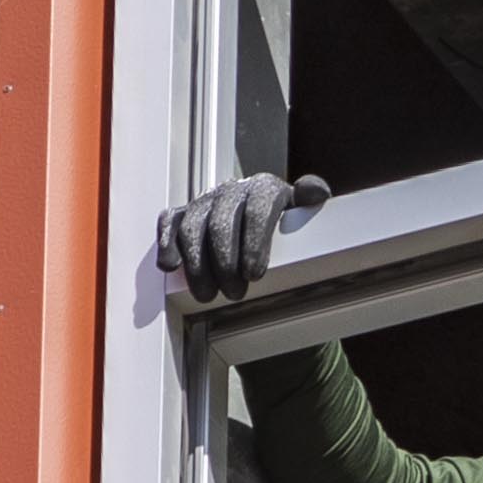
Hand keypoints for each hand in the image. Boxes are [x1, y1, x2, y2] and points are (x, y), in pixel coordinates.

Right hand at [156, 171, 330, 302]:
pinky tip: (170, 266)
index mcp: (262, 188)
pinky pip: (169, 224)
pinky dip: (166, 243)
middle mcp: (230, 191)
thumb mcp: (301, 209)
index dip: (254, 243)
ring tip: (207, 294)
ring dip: (196, 265)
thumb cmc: (283, 218)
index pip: (257, 210)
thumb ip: (309, 198)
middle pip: (221, 223)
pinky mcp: (182, 213)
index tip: (254, 274)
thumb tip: (316, 192)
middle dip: (225, 262)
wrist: (256, 213)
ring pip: (192, 228)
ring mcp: (204, 201)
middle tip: (235, 293)